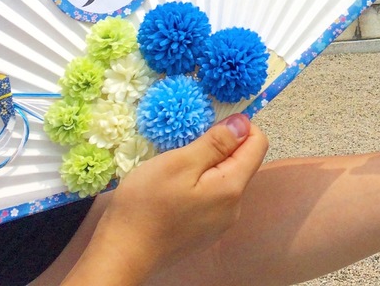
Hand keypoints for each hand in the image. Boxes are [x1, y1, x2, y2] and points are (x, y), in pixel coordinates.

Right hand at [64, 114, 267, 284]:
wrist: (121, 256)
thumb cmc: (146, 205)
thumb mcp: (179, 163)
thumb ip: (216, 143)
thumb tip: (243, 123)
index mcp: (232, 188)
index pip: (258, 144)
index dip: (240, 127)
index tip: (211, 124)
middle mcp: (234, 208)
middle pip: (242, 162)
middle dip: (220, 146)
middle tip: (187, 145)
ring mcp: (219, 223)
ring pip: (225, 178)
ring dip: (207, 164)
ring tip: (177, 165)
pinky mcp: (204, 232)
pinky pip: (212, 196)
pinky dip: (199, 183)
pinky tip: (174, 187)